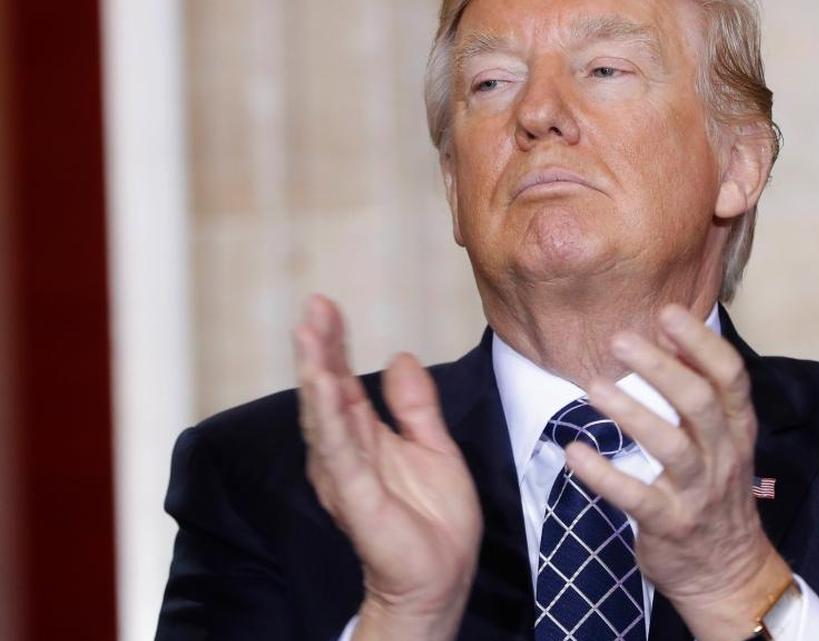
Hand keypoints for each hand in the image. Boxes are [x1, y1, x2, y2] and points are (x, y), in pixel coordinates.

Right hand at [294, 295, 481, 640]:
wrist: (443, 576)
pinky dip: (328, 417)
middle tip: (313, 305)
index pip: (342, 381)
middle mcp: (346, 453)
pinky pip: (338, 452)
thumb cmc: (435, 520)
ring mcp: (347, 474)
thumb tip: (399, 356)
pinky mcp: (355, 496)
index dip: (333, 344)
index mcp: (365, 437)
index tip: (325, 305)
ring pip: (323, 415)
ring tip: (308, 332)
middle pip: (326, 391)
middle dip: (318, 348)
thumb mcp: (433, 446)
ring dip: (315, 373)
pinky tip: (323, 386)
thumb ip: (415, 405)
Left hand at [566, 305, 792, 640]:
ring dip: (631, 413)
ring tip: (593, 387)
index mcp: (737, 430)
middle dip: (661, 367)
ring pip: (670, 446)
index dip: (701, 342)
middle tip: (620, 340)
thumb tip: (677, 338)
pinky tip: (573, 452)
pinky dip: (602, 474)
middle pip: (698, 403)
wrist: (728, 574)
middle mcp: (722, 456)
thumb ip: (704, 395)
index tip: (668, 312)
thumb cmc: (716, 496)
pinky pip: (634, 496)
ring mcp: (697, 492)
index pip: (730, 377)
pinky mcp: (668, 524)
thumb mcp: (724, 443)